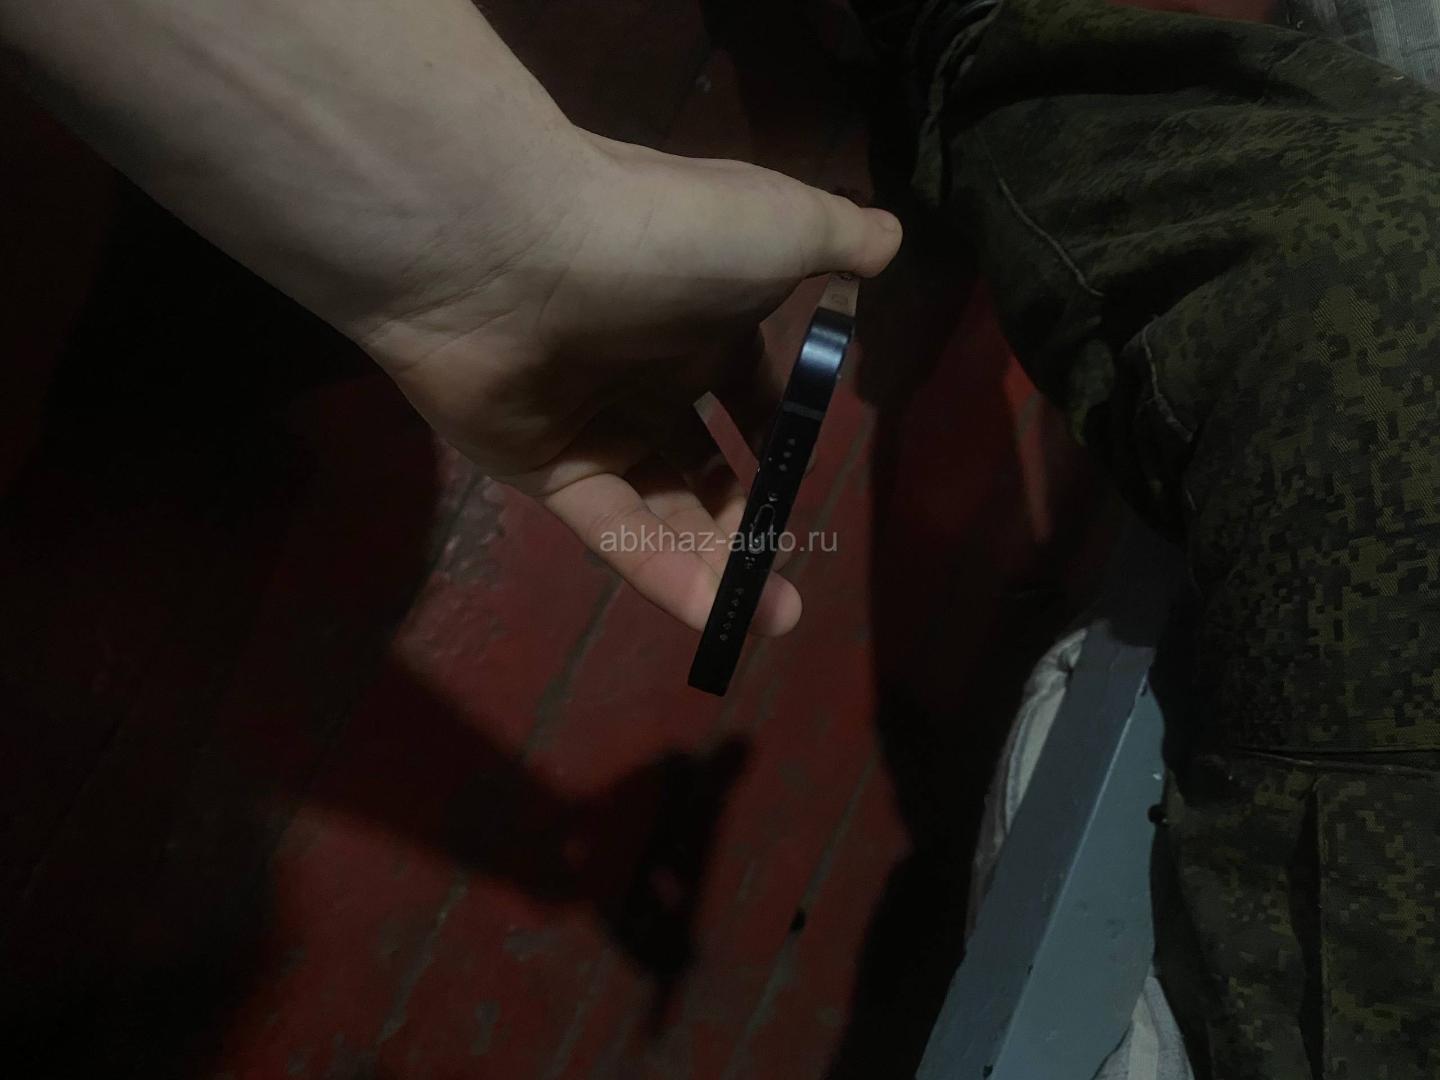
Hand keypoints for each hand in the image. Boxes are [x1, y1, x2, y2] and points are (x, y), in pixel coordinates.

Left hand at [364, 130, 901, 635]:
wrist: (509, 246)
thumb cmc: (663, 232)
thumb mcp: (781, 222)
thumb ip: (839, 238)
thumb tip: (890, 239)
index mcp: (703, 318)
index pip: (751, 392)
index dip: (782, 436)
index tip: (810, 477)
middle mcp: (648, 373)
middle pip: (706, 464)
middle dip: (750, 517)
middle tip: (791, 575)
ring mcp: (593, 426)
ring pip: (666, 509)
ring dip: (718, 563)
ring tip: (771, 617)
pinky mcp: (544, 471)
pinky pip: (614, 532)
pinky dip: (663, 574)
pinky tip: (717, 613)